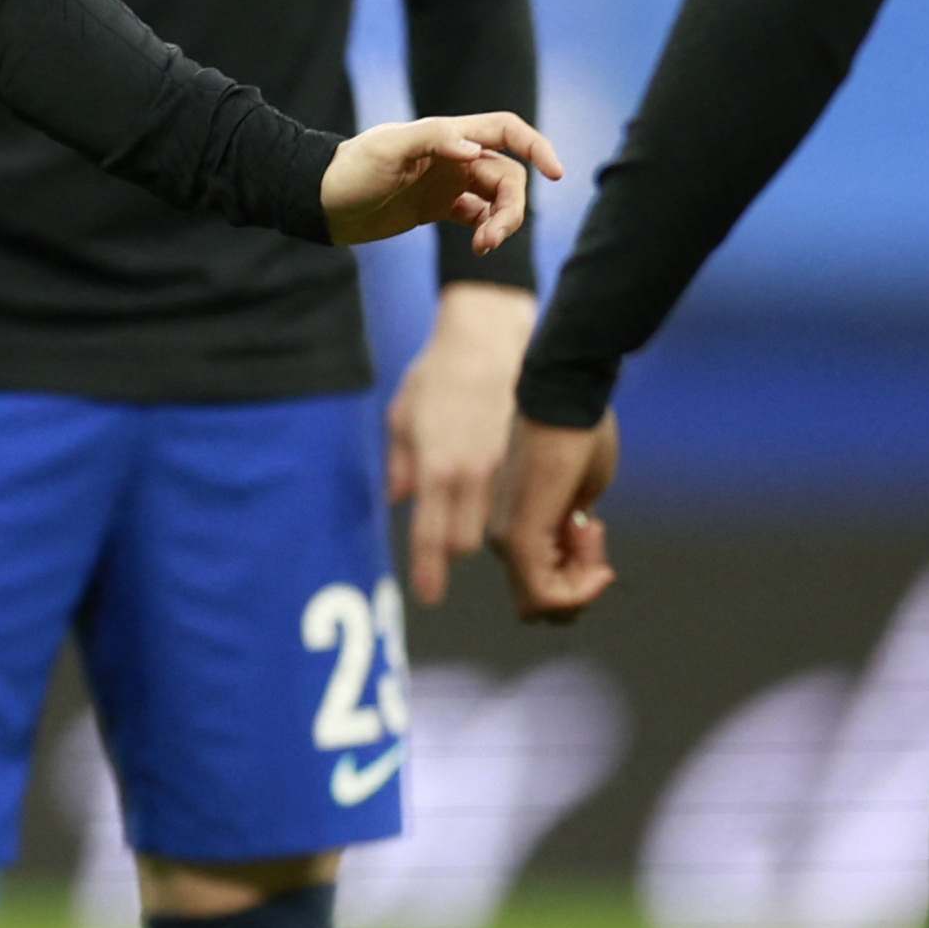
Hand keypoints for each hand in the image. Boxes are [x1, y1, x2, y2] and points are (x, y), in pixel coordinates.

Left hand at [321, 113, 559, 252]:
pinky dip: (487, 230)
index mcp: (449, 135)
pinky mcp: (439, 207)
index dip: (537, 146)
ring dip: (501, 223)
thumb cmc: (350, 170)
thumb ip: (434, 139)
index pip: (507, 131)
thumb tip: (478, 150)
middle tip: (490, 239)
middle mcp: (455, 156)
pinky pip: (479, 216)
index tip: (556, 174)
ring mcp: (449, 182)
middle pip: (509, 176)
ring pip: (498, 200)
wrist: (322, 201)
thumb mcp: (387, 149)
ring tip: (482, 247)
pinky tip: (478, 246)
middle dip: (511, 208)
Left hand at [386, 283, 534, 605]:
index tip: (429, 594)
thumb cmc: (442, 370)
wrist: (493, 333)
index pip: (430, 535)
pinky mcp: (531, 453)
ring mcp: (505, 466)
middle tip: (450, 532)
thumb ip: (399, 461)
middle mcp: (473, 474)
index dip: (429, 570)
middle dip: (456, 543)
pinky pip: (522, 496)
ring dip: (487, 523)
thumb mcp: (404, 413)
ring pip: (498, 523)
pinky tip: (509, 479)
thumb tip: (397, 497)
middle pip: (465, 541)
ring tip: (480, 501)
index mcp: (437, 466)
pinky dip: (513, 500)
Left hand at [497, 412, 620, 622]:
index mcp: (520, 531)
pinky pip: (547, 595)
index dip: (582, 580)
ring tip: (589, 525)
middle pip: (545, 608)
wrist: (568, 397)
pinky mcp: (518, 538)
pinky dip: (580, 580)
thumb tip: (580, 543)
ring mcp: (508, 542)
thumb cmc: (578, 432)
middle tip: (594, 533)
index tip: (596, 532)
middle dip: (583, 586)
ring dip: (585, 579)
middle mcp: (504, 541)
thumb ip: (574, 528)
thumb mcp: (582, 492)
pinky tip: (587, 531)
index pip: (545, 592)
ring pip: (547, 606)